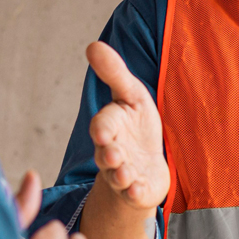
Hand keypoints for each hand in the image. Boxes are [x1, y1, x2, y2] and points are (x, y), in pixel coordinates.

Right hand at [86, 41, 169, 211]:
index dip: (102, 129)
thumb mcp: (132, 96)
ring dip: (120, 175)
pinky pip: (133, 194)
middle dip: (108, 155)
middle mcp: (111, 152)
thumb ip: (115, 74)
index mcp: (110, 128)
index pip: (102, 127)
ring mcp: (123, 173)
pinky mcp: (136, 190)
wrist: (146, 164)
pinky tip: (138, 191)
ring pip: (117, 176)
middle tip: (113, 155)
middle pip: (106, 154)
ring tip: (125, 174)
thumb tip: (92, 44)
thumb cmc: (136, 126)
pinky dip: (134, 193)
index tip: (103, 132)